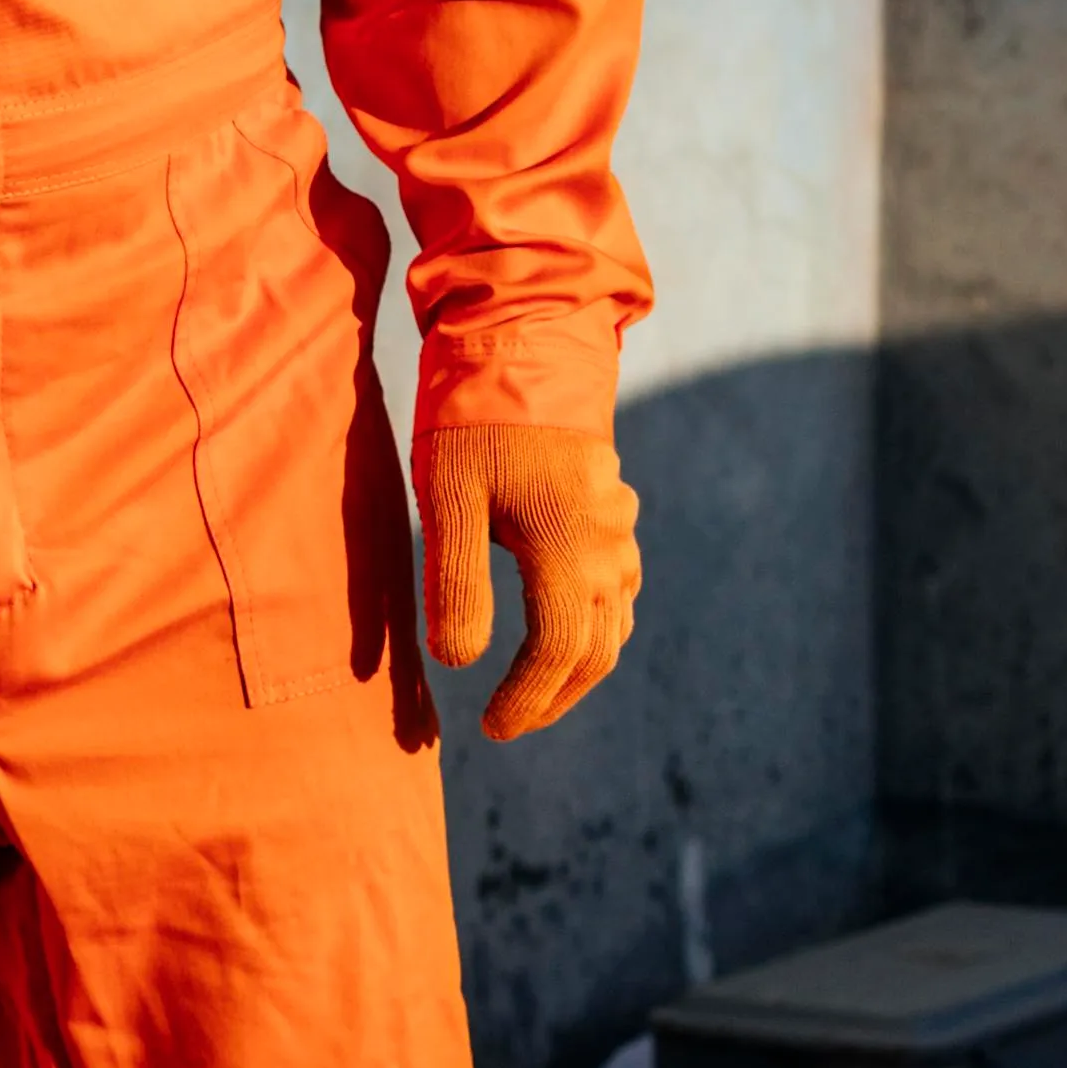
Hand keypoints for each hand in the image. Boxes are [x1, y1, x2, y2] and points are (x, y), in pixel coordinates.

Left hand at [418, 423, 639, 741]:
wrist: (525, 336)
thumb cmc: (473, 415)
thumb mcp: (447, 495)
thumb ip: (454, 582)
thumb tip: (460, 663)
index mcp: (567, 543)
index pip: (558, 650)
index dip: (527, 699)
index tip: (492, 730)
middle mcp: (607, 542)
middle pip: (597, 648)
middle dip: (554, 697)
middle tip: (510, 726)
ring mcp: (619, 525)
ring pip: (614, 621)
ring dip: (578, 667)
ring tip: (532, 695)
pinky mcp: (614, 510)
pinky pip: (618, 589)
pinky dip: (592, 626)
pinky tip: (562, 634)